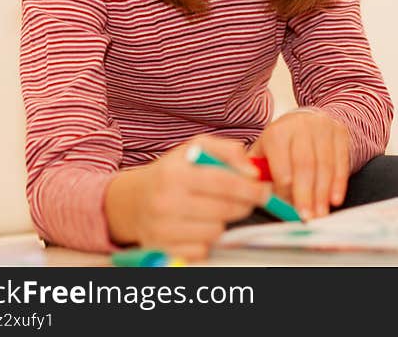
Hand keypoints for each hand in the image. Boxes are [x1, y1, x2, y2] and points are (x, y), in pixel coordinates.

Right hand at [105, 134, 268, 260]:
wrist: (132, 201)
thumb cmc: (172, 171)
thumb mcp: (196, 147)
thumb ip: (228, 150)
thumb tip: (252, 171)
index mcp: (175, 173)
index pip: (223, 182)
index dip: (250, 188)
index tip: (265, 190)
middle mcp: (166, 202)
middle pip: (223, 210)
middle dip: (244, 204)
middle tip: (248, 199)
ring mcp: (162, 229)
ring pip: (216, 232)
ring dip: (223, 221)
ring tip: (214, 210)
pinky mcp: (162, 250)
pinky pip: (202, 249)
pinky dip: (207, 239)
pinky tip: (199, 226)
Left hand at [249, 109, 349, 219]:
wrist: (305, 119)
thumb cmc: (281, 143)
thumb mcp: (263, 152)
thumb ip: (258, 174)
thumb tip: (259, 197)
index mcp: (277, 133)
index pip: (282, 166)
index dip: (285, 191)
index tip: (287, 208)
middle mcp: (300, 126)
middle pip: (304, 165)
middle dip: (306, 195)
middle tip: (307, 217)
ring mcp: (322, 127)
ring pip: (325, 164)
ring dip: (323, 193)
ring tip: (321, 214)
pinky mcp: (339, 131)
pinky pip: (341, 160)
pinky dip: (339, 182)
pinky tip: (335, 199)